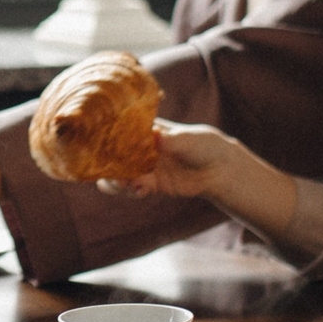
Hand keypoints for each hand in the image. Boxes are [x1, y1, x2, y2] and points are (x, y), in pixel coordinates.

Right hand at [94, 120, 235, 199]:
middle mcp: (139, 148)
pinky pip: (133, 189)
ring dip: (115, 182)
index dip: (106, 139)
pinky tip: (142, 191)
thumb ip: (169, 140)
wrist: (219, 169)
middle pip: (111, 156)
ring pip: (117, 176)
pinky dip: (132, 191)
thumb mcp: (188, 139)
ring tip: (125, 185)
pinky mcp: (149, 184)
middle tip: (112, 173)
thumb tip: (154, 136)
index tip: (103, 146)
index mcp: (145, 130)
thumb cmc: (203, 145)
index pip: (118, 131)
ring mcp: (143, 167)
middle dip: (106, 165)